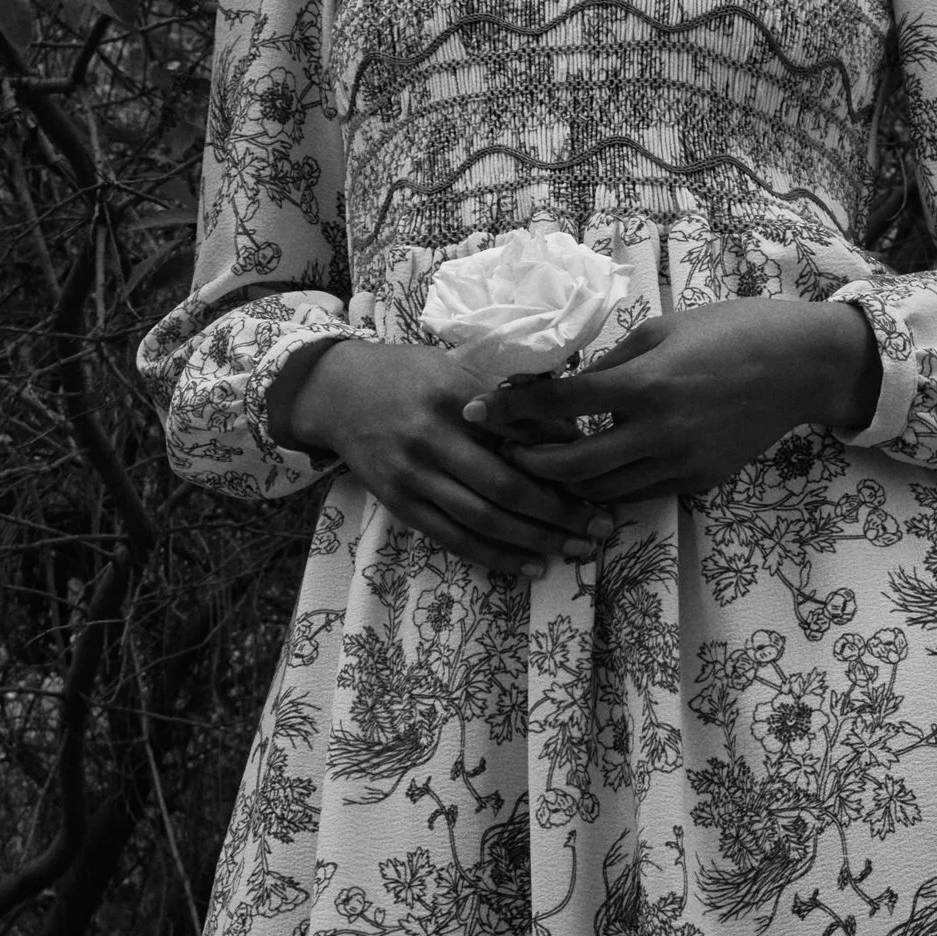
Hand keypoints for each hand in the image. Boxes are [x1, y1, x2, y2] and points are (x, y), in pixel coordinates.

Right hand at [269, 338, 613, 578]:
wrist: (336, 392)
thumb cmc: (407, 375)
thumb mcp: (456, 370)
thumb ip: (506, 402)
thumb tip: (566, 437)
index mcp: (454, 396)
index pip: (519, 434)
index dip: (561, 461)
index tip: (598, 479)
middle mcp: (432, 438)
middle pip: (507, 486)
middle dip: (560, 513)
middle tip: (600, 528)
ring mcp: (412, 476)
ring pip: (484, 519)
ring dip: (535, 540)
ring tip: (576, 550)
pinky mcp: (400, 504)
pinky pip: (454, 539)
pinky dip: (495, 556)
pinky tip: (530, 564)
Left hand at [477, 297, 881, 505]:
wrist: (801, 365)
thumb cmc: (732, 330)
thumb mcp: (662, 330)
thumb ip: (610, 366)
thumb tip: (565, 389)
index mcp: (645, 384)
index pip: (559, 405)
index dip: (509, 411)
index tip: (476, 411)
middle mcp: (659, 432)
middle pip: (570, 467)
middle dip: (527, 463)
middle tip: (503, 452)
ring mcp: (681, 464)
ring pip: (601, 492)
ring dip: (564, 483)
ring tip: (540, 467)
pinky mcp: (699, 482)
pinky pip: (639, 494)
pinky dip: (607, 488)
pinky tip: (589, 474)